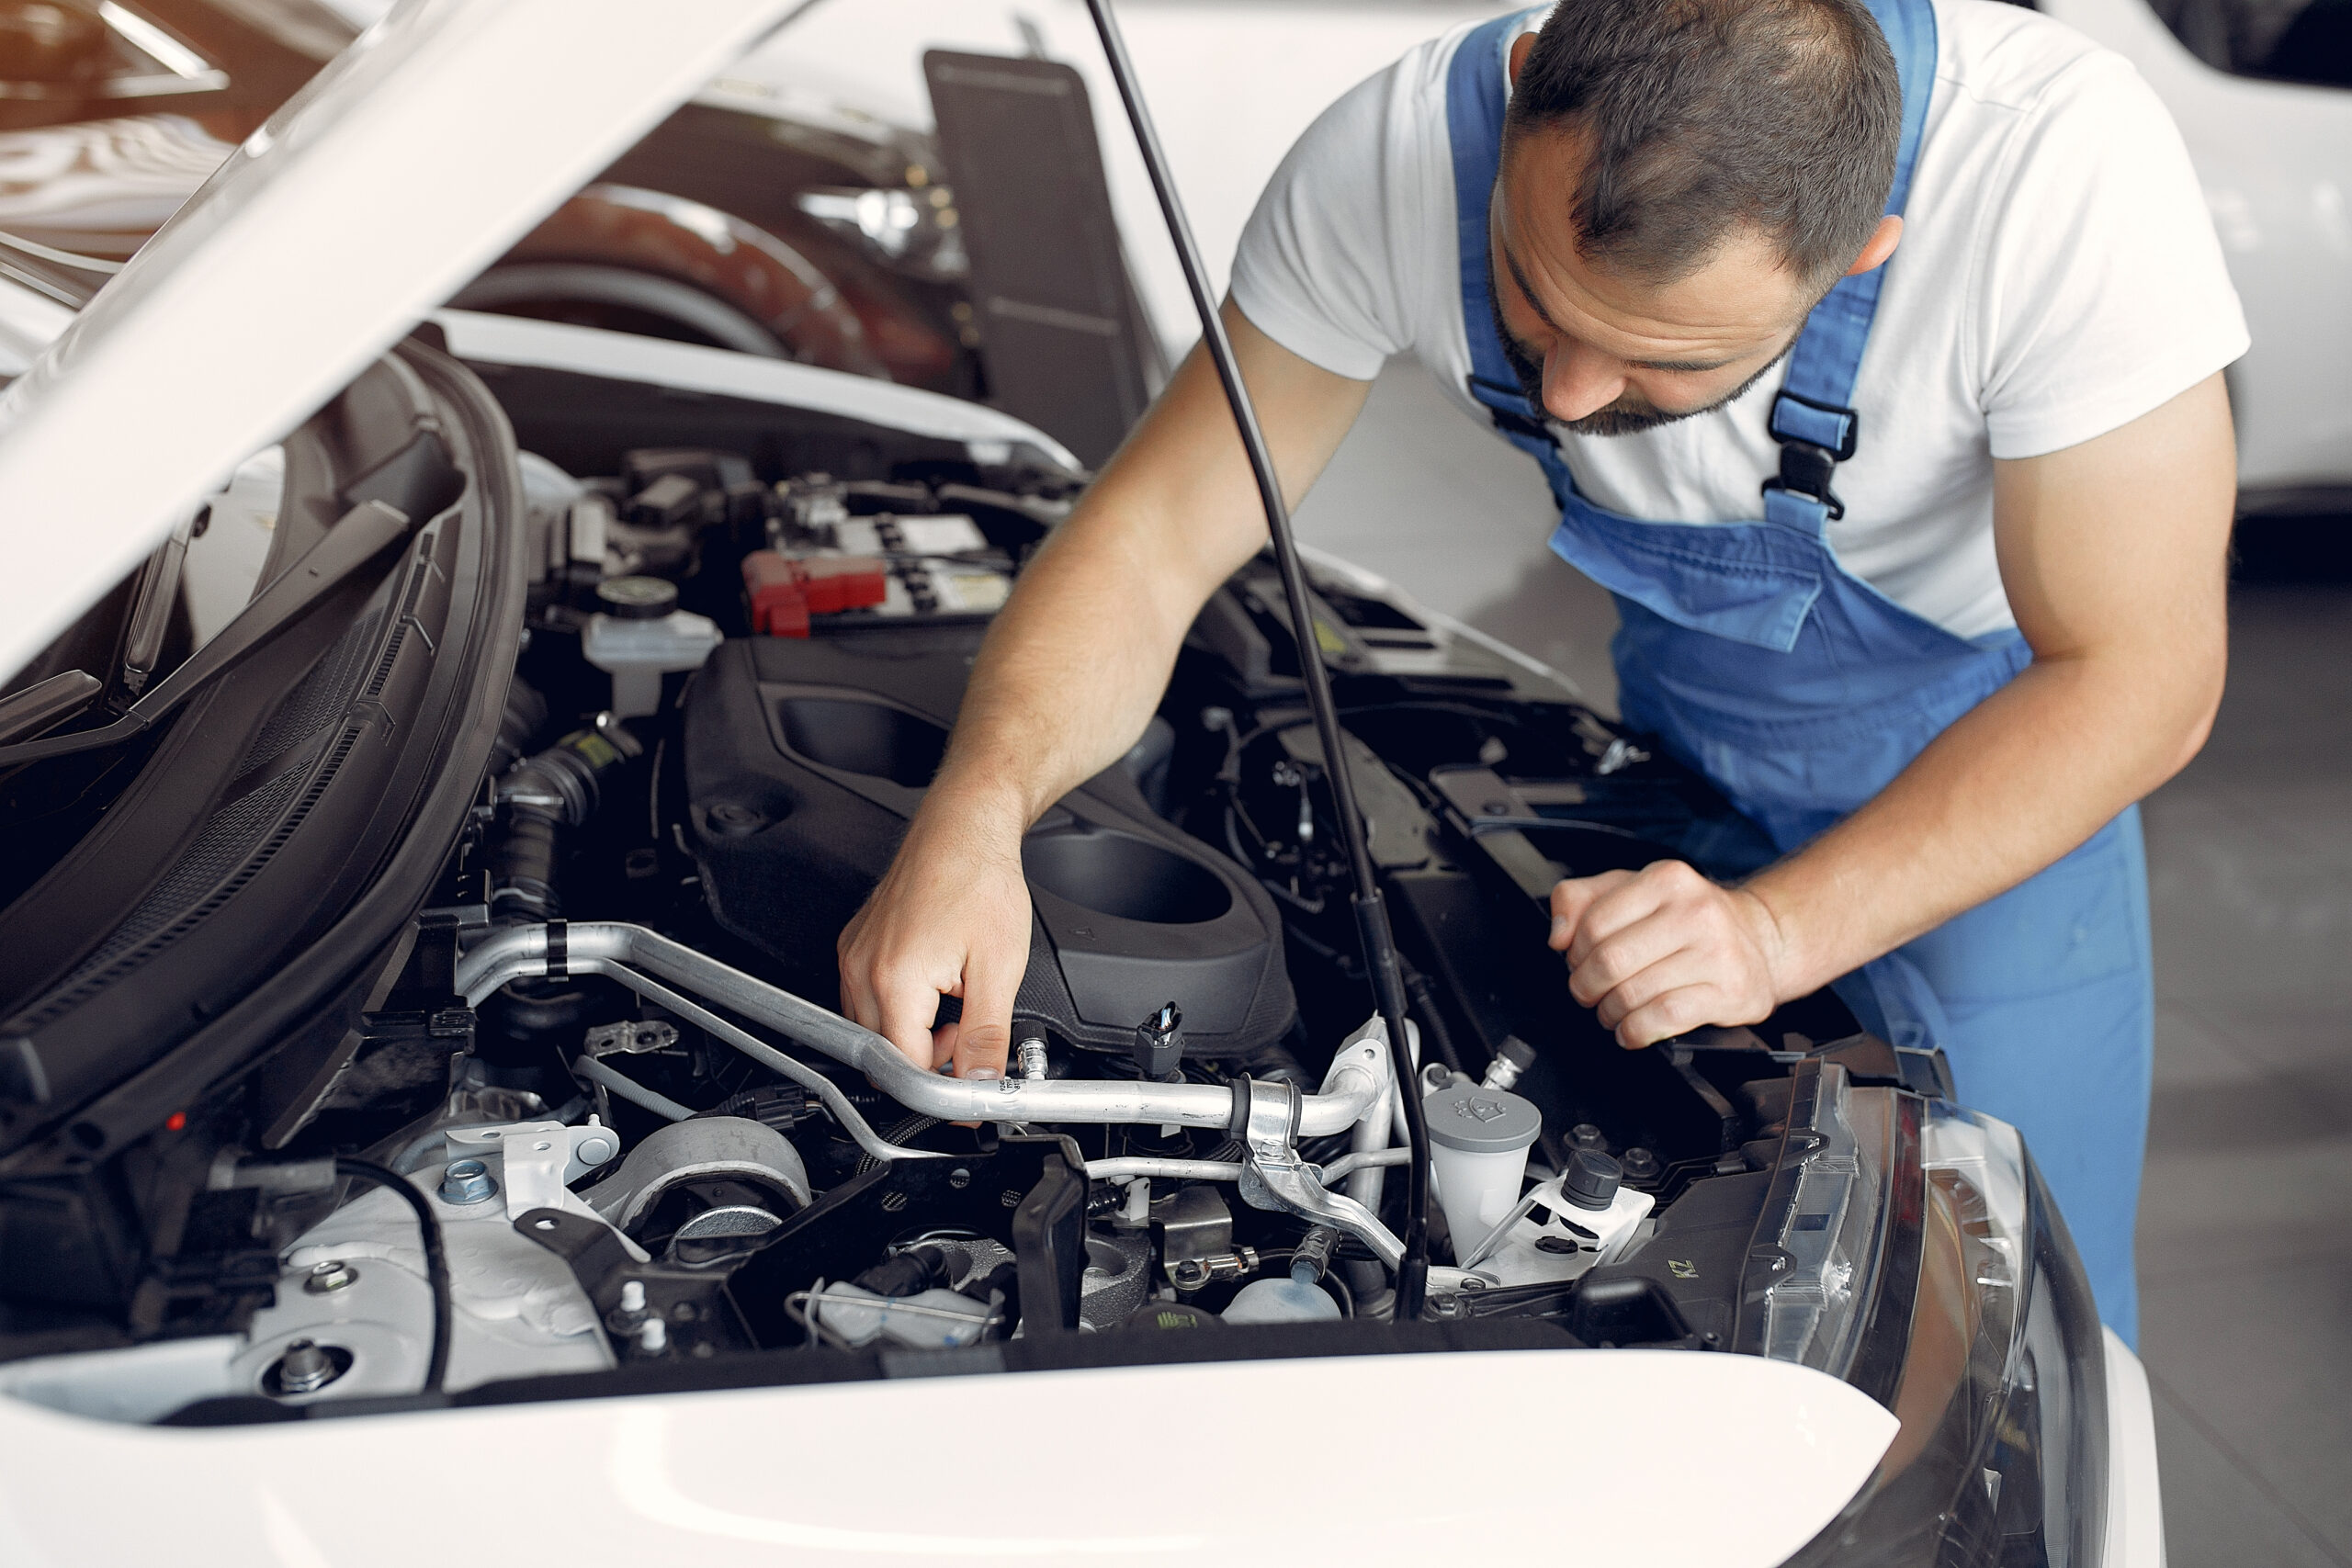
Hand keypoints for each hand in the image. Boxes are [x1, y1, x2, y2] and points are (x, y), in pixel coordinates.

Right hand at [837, 795, 1032, 1078]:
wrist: (964, 828)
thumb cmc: (980, 880)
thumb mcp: (998, 969)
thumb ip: (986, 1037)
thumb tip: (981, 1084)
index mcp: (895, 980)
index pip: (905, 1066)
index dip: (942, 1082)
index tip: (967, 1082)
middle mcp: (862, 969)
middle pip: (882, 1051)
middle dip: (926, 1057)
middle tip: (966, 1034)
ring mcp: (854, 955)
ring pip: (870, 1028)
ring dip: (911, 1033)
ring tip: (952, 1004)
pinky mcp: (855, 944)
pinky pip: (864, 997)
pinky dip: (897, 1007)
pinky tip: (931, 986)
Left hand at [1546, 861, 1791, 1048]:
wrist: (1763, 939)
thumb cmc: (1689, 918)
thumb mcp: (1635, 890)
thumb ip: (1582, 899)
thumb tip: (1558, 935)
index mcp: (1667, 879)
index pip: (1594, 923)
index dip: (1575, 952)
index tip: (1578, 962)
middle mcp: (1696, 912)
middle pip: (1610, 961)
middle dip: (1586, 987)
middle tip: (1589, 993)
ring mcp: (1718, 953)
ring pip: (1633, 994)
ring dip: (1609, 1013)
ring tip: (1612, 1011)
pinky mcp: (1731, 993)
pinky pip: (1663, 1018)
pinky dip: (1636, 1032)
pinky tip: (1632, 1029)